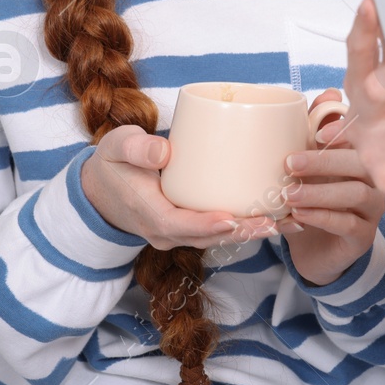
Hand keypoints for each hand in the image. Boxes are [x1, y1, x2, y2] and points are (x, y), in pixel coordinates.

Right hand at [80, 125, 277, 249]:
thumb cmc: (113, 162)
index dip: (205, 224)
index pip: (177, 224)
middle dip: (241, 232)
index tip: (231, 219)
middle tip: (273, 222)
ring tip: (283, 223)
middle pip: (206, 236)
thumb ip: (136, 148)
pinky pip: (217, 232)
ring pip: (216, 238)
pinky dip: (244, 228)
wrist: (100, 188)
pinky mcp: (188, 227)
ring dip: (250, 233)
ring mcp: (177, 233)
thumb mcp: (117, 147)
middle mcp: (164, 230)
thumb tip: (163, 151)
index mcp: (147, 212)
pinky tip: (275, 220)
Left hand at [279, 88, 384, 285]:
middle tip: (290, 162)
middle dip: (324, 160)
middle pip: (360, 163)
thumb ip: (316, 130)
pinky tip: (299, 216)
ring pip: (356, 193)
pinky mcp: (364, 236)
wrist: (311, 250)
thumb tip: (330, 92)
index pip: (362, 137)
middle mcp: (374, 178)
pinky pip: (349, 224)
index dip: (344, 131)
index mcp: (362, 156)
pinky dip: (322, 217)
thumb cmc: (311, 198)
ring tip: (289, 194)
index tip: (315, 133)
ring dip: (319, 192)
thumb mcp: (308, 165)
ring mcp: (372, 208)